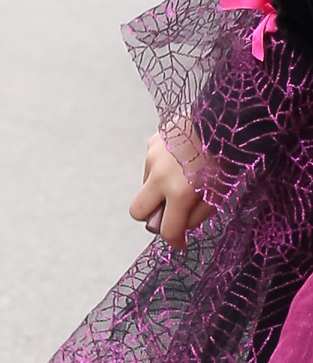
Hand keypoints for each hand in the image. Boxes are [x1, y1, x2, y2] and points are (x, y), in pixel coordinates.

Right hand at [129, 122, 220, 250]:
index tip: (181, 241)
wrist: (222, 120)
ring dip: (158, 190)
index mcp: (179, 193)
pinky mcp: (152, 143)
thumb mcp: (219, 194)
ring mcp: (152, 158)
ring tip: (182, 180)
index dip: (175, 241)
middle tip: (169, 214)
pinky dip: (161, 170)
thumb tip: (182, 225)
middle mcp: (160, 176)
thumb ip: (197, 215)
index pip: (166, 229)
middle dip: (150, 217)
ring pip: (145, 186)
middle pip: (137, 211)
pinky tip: (180, 163)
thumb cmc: (226, 158)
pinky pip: (151, 165)